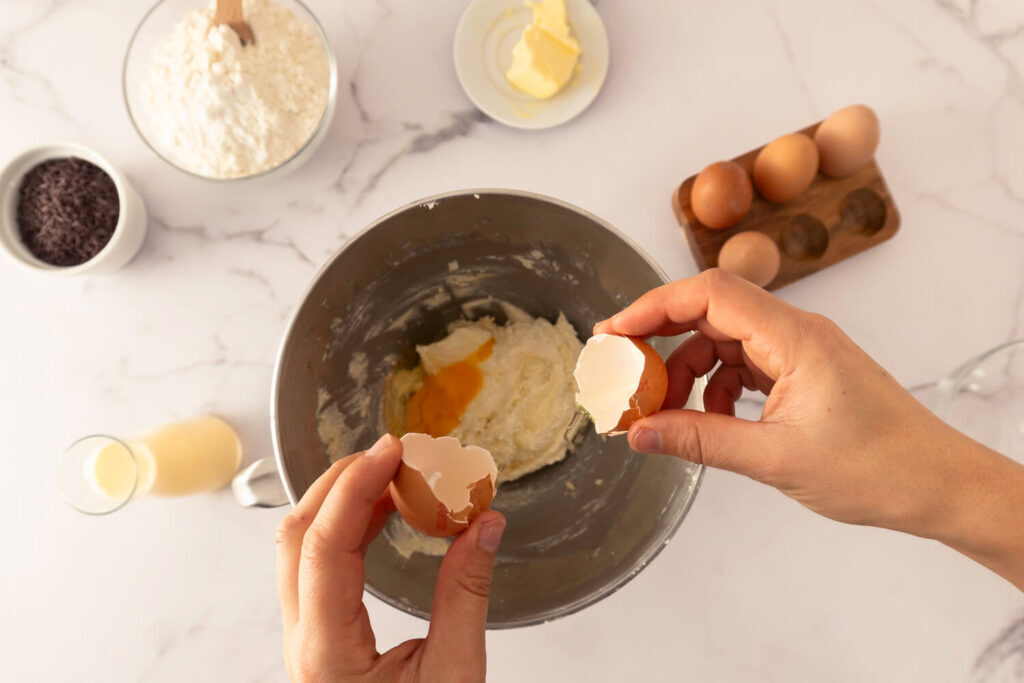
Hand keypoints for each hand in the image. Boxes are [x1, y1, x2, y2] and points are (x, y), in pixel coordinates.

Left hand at [275, 434, 506, 681]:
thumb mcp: (454, 677)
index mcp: (325, 654)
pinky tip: (385, 515)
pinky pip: (316, 564)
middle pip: (295, 536)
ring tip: (395, 477)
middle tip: (395, 455)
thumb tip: (484, 525)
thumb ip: (466, 595)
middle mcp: (302, 640)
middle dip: (341, 482)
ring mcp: (304, 637)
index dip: (355, 488)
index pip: (323, 548)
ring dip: (341, 501)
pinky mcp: (318, 636)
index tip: (393, 452)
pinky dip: (346, 526)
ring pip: (298, 547)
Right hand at [596, 270, 1023, 588]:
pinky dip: (717, 387)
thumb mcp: (775, 459)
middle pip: (711, 312)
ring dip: (690, 371)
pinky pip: (745, 363)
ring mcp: (801, 350)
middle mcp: (797, 332)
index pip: (710, 294)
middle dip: (663, 341)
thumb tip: (641, 433)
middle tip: (625, 373)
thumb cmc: (878, 467)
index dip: (654, 306)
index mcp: (795, 338)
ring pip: (725, 340)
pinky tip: (711, 420)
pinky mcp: (804, 371)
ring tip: (667, 413)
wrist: (937, 484)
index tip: (615, 331)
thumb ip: (700, 441)